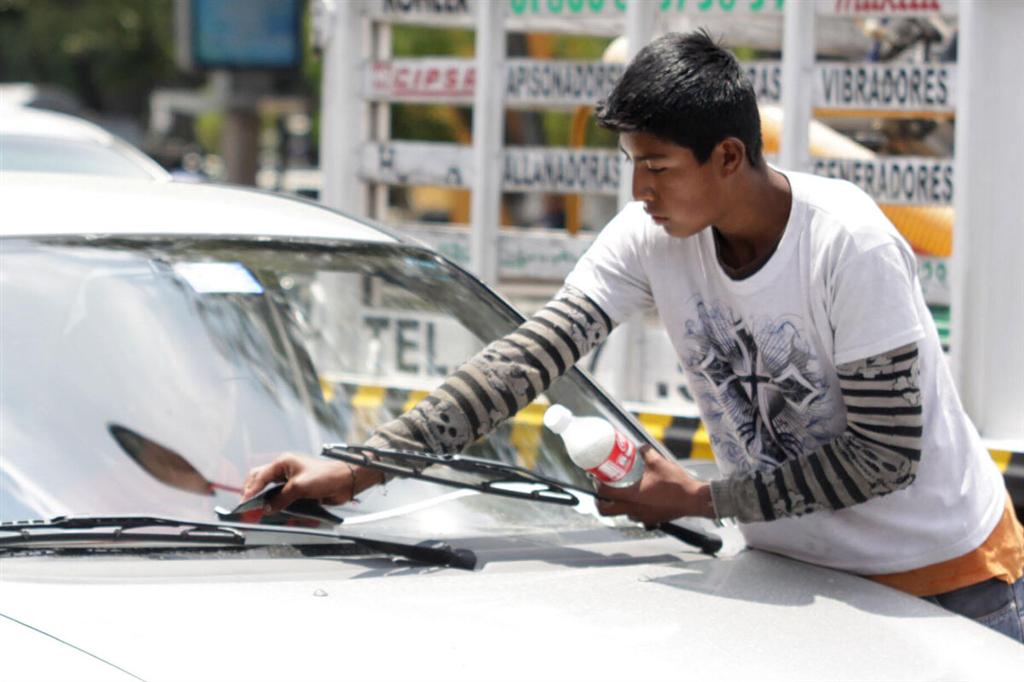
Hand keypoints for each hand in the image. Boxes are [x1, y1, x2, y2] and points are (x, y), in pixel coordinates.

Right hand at [240, 452, 382, 513]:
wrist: (347, 482)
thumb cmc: (326, 476)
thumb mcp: (300, 487)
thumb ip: (282, 498)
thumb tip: (267, 508)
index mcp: (283, 463)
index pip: (260, 476)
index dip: (250, 490)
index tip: (244, 503)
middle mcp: (285, 471)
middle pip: (262, 482)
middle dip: (254, 495)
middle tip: (248, 509)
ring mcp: (291, 481)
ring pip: (272, 492)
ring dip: (267, 502)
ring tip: (261, 514)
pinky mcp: (298, 491)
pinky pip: (284, 499)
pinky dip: (280, 507)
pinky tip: (278, 515)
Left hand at [595, 446, 713, 523]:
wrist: (693, 500)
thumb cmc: (676, 483)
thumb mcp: (658, 462)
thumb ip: (646, 453)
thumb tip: (640, 447)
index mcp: (631, 496)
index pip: (604, 493)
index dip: (598, 485)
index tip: (597, 479)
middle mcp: (633, 509)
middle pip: (606, 511)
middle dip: (600, 502)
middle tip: (602, 492)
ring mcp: (642, 517)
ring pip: (622, 514)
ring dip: (618, 506)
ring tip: (623, 494)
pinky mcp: (652, 520)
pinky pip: (636, 517)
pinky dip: (634, 510)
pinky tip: (640, 500)